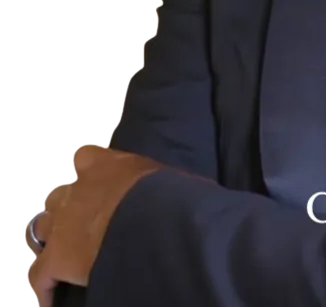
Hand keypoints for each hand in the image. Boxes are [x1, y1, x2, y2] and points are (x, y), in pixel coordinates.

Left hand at [25, 144, 164, 306]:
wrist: (150, 216)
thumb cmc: (163, 190)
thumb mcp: (156, 173)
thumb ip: (146, 178)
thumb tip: (162, 185)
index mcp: (101, 164)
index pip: (84, 157)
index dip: (87, 170)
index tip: (97, 183)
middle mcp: (75, 189)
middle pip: (55, 197)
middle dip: (62, 209)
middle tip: (78, 223)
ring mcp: (62, 223)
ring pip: (37, 231)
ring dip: (46, 241)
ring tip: (56, 255)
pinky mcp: (55, 258)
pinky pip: (38, 276)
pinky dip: (44, 288)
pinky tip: (50, 299)